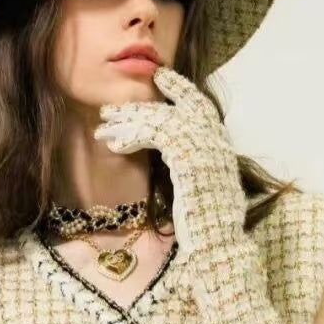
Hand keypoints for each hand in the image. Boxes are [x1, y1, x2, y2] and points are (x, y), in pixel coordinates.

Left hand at [93, 66, 248, 262]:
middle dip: (140, 106)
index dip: (180, 89)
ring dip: (128, 122)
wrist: (218, 246)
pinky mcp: (188, 158)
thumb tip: (177, 158)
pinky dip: (133, 136)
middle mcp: (216, 141)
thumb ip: (193, 167)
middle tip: (111, 109)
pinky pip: (155, 135)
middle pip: (174, 108)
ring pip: (160, 120)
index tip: (160, 77)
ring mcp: (204, 148)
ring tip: (102, 128)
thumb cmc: (208, 229)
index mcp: (221, 147)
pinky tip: (114, 145)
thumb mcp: (202, 189)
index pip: (200, 105)